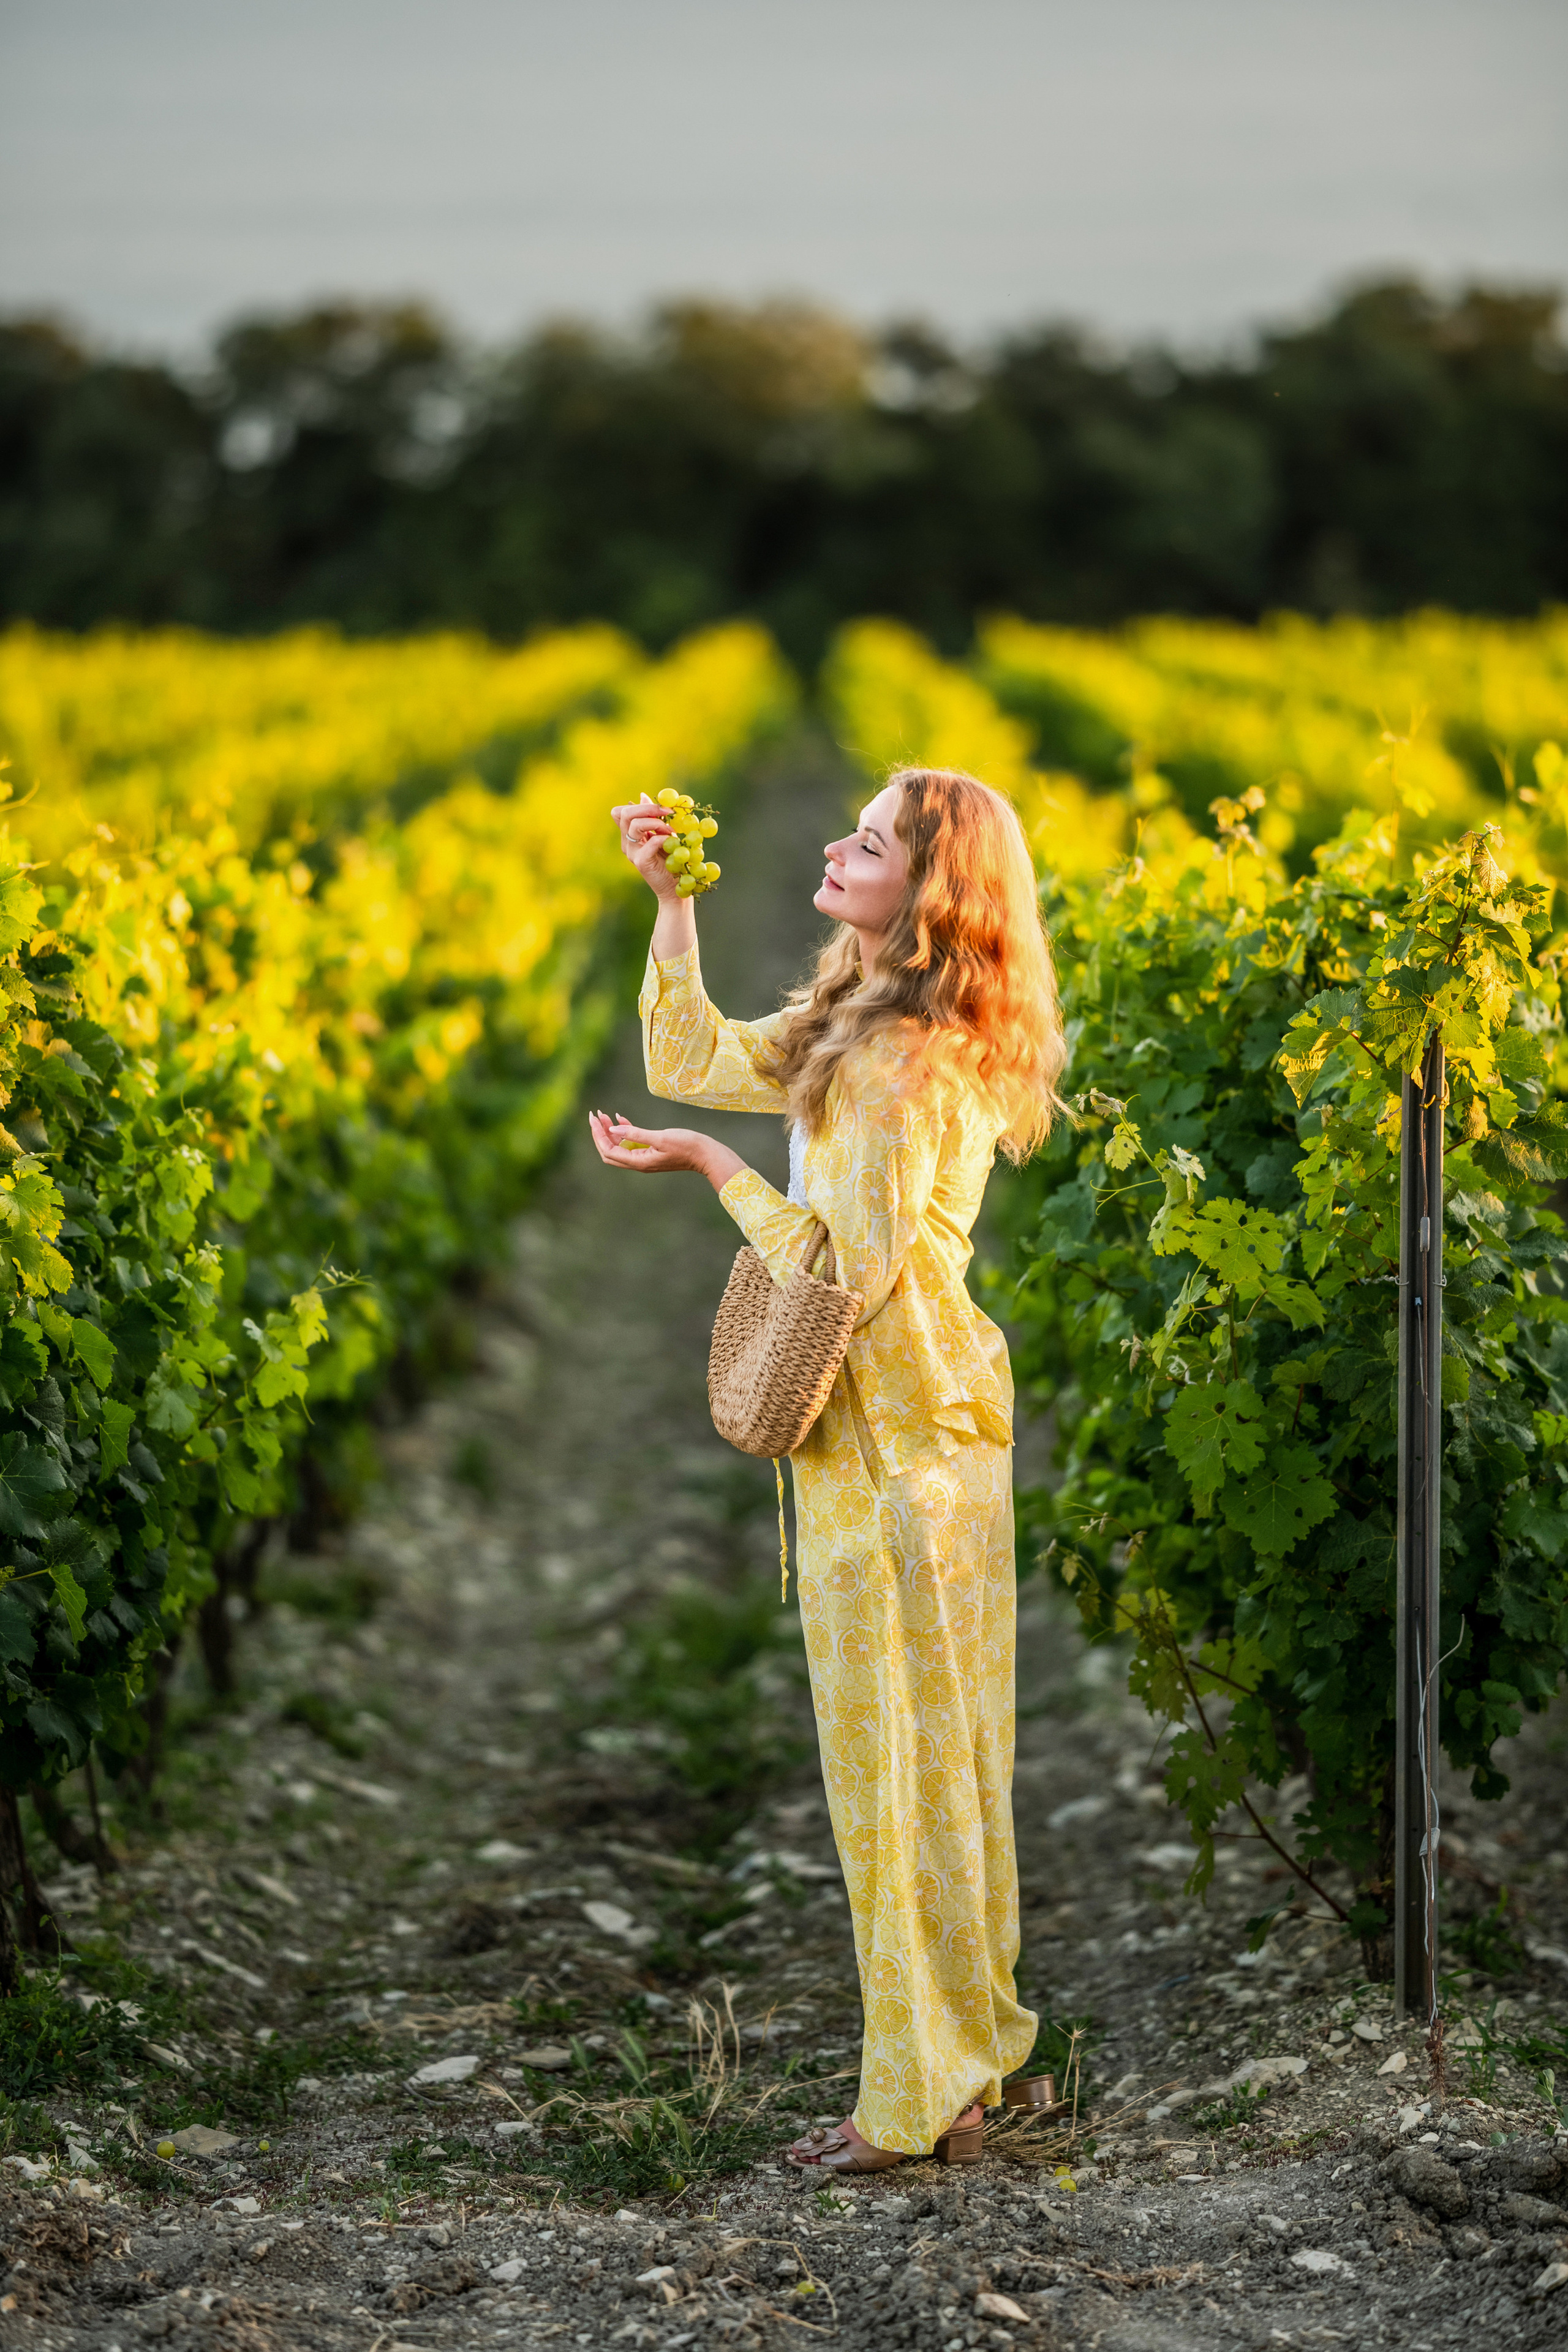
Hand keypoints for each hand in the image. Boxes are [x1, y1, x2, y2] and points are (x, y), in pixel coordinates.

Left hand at [589, 1110, 710, 1173]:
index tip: (593, 1119)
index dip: (598, 1135)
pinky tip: (620, 1119)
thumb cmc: (686, 1145)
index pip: (609, 1150)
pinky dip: (624, 1132)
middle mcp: (638, 1163)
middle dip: (600, 1134)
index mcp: (639, 1162)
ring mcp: (644, 1158)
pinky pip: (631, 1144)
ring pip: (619, 1146)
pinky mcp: (651, 1152)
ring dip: (610, 1132)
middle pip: (610, 1151)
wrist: (706, 1154)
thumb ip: (635, 1134)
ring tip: (604, 1115)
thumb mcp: (660, 1137)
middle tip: (595, 1116)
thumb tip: (612, 1130)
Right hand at [611, 795, 680, 900]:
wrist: (675, 889)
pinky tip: (672, 844)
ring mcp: (632, 853)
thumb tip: (642, 796)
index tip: (661, 808)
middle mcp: (627, 844)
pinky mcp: (641, 862)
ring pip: (634, 825)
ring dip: (657, 823)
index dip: (639, 806)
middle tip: (668, 812)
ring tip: (671, 832)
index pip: (620, 812)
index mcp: (629, 836)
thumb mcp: (663, 834)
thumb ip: (653, 818)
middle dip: (648, 808)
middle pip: (624, 814)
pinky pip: (650, 842)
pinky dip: (664, 838)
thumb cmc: (671, 861)